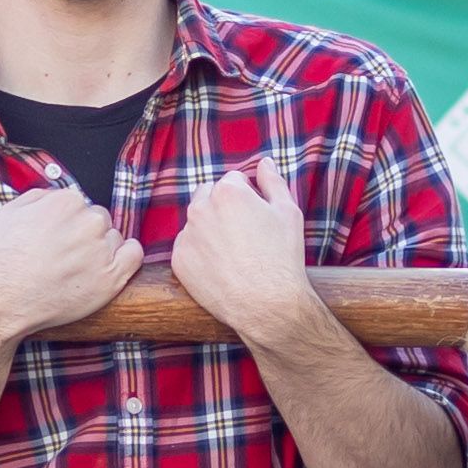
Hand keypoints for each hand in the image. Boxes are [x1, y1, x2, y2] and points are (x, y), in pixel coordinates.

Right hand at [0, 173, 142, 354]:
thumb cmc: (2, 260)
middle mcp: (89, 221)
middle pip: (100, 221)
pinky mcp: (112, 277)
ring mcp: (102, 250)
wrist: (2, 299)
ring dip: (102, 250)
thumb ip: (40, 197)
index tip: (61, 238)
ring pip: (114, 240)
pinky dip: (127, 257)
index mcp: (67, 201)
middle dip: (86, 235)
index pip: (81, 205)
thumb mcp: (10, 212)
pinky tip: (113, 265)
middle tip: (66, 256)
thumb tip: (55, 195)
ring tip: (76, 270)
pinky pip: (134, 256)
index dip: (70, 223)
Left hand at [165, 157, 325, 353]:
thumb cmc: (282, 258)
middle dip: (223, 207)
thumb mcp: (288, 212)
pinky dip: (200, 254)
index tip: (257, 218)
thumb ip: (273, 181)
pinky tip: (221, 267)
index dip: (248, 197)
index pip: (233, 180)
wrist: (267, 305)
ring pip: (196, 222)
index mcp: (227, 191)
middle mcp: (200, 208)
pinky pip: (188, 248)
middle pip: (208, 195)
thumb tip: (264, 162)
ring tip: (233, 253)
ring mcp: (187, 235)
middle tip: (244, 234)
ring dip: (210, 229)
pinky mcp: (178, 261)